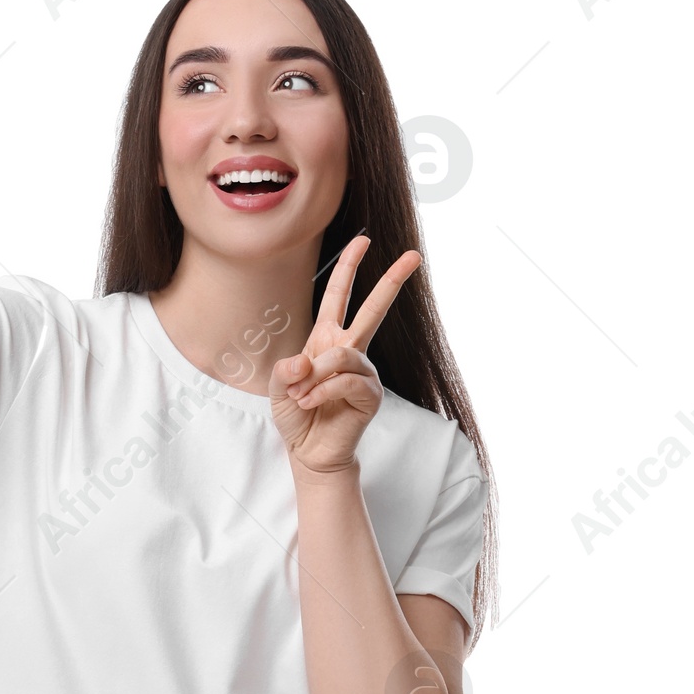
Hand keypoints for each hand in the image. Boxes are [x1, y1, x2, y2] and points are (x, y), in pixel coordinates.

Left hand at [270, 234, 421, 476]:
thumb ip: (285, 370)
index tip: (363, 240)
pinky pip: (345, 381)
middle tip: (414, 256)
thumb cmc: (297, 417)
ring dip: (315, 375)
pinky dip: (323, 391)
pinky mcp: (371, 395)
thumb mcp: (279, 389)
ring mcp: (364, 372)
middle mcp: (351, 350)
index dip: (349, 267)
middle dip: (391, 280)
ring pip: (343, 355)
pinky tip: (312, 403)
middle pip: (373, 309)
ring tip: (301, 396)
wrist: (310, 453)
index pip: (340, 296)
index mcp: (327, 339)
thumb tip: (307, 359)